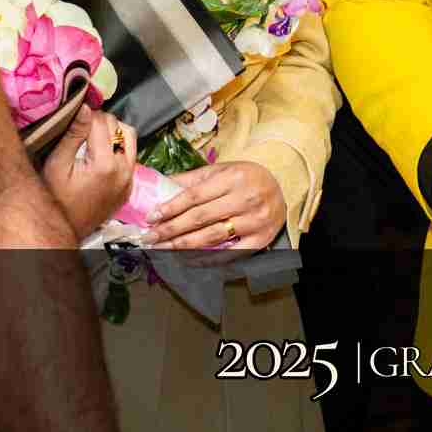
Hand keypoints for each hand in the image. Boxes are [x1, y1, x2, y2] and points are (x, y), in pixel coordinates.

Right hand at [39, 107, 135, 239]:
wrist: (66, 229)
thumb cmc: (56, 199)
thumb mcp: (57, 165)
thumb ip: (73, 135)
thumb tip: (84, 108)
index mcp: (106, 164)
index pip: (102, 121)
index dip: (86, 116)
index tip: (74, 120)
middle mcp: (124, 170)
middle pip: (118, 126)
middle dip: (99, 122)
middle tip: (81, 129)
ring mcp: (129, 179)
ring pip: (130, 137)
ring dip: (113, 131)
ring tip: (93, 137)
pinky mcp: (129, 185)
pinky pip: (131, 155)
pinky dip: (119, 147)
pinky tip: (101, 152)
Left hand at [147, 160, 285, 257]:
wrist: (282, 187)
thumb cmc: (246, 178)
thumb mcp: (221, 171)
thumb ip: (191, 180)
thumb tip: (160, 186)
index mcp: (233, 178)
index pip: (195, 196)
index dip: (170, 208)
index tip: (151, 218)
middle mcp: (245, 199)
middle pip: (200, 218)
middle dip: (171, 229)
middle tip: (149, 238)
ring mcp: (254, 221)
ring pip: (212, 237)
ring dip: (182, 245)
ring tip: (162, 249)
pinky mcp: (261, 239)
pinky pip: (229, 254)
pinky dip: (207, 259)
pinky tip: (187, 260)